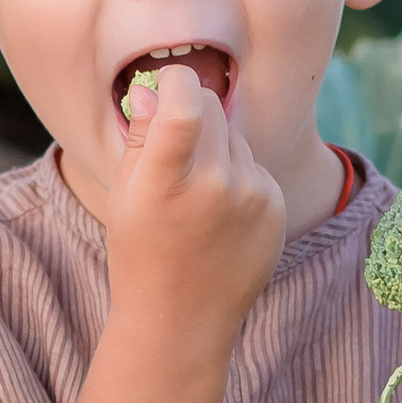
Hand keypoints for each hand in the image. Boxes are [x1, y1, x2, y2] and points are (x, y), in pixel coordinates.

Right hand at [104, 61, 286, 346]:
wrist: (183, 320)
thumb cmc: (142, 254)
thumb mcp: (125, 195)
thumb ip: (141, 137)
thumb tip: (153, 88)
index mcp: (166, 182)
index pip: (185, 103)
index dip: (175, 82)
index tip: (165, 88)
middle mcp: (216, 186)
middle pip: (212, 105)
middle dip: (191, 110)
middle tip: (175, 147)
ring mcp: (253, 196)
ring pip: (234, 135)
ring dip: (216, 147)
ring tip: (195, 194)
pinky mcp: (276, 206)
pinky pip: (254, 165)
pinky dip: (237, 175)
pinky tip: (219, 214)